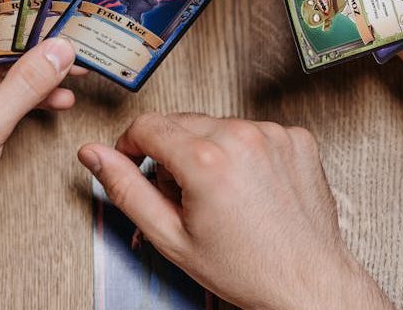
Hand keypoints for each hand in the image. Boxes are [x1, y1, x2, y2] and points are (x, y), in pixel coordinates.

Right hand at [79, 113, 391, 309]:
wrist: (308, 281)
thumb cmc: (246, 268)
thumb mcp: (170, 237)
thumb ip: (126, 189)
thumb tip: (94, 155)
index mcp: (206, 160)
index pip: (147, 125)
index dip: (131, 145)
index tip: (133, 161)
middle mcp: (242, 137)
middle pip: (180, 122)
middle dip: (171, 152)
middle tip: (182, 195)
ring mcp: (273, 134)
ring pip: (217, 124)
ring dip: (208, 149)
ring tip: (220, 194)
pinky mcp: (296, 137)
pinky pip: (252, 130)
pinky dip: (243, 151)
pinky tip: (248, 185)